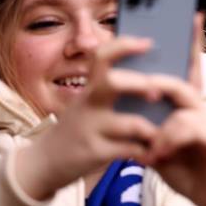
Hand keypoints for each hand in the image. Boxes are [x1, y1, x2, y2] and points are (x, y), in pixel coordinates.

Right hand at [15, 37, 160, 200]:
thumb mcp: (86, 104)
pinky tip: (150, 151)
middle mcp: (89, 104)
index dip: (124, 45)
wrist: (44, 163)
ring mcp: (91, 128)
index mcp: (90, 88)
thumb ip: (109, 91)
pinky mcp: (96, 153)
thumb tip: (149, 78)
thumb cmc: (77, 129)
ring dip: (151, 128)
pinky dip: (145, 150)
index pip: (101, 56)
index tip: (148, 42)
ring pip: (131, 123)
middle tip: (157, 93)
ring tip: (161, 132)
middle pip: (113, 82)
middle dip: (140, 84)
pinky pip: (130, 149)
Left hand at [142, 75, 205, 205]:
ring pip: (184, 114)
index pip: (172, 85)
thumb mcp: (160, 155)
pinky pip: (197, 132)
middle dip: (158, 86)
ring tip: (150, 151)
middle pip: (181, 88)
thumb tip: (116, 128)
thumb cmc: (189, 174)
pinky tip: (161, 155)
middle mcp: (201, 114)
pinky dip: (175, 141)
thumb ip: (145, 140)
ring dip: (162, 131)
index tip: (130, 79)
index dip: (154, 77)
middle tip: (140, 95)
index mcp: (187, 112)